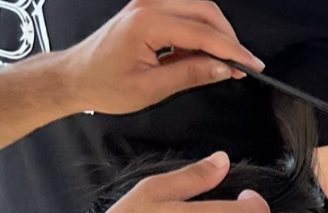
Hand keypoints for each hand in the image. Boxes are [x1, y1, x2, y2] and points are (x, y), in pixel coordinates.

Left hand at [61, 0, 264, 114]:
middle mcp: (149, 5)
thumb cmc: (103, 84)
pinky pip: (184, 14)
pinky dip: (198, 33)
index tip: (252, 64)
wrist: (75, 77)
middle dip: (228, 39)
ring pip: (198, 10)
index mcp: (148, 23)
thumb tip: (223, 68)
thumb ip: (190, 74)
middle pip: (206, 12)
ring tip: (220, 64)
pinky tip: (198, 57)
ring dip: (214, 35)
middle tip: (240, 65)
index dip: (232, 50)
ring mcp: (148, 4)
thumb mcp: (151, 88)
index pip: (203, 33)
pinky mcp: (148, 10)